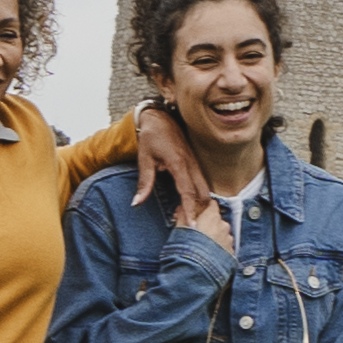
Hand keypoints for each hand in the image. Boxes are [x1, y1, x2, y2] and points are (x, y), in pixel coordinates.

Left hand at [129, 99, 212, 214]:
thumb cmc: (151, 136)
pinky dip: (200, 194)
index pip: (188, 191)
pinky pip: (202, 181)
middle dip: (200, 210)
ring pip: (205, 187)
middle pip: (203, 192)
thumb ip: (144, 182)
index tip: (193, 224)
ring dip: (202, 203)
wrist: (160, 116)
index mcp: (179, 163)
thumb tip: (137, 203)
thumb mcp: (144, 158)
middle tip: (194, 226)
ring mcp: (195, 162)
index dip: (190, 209)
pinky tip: (194, 203)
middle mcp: (191, 164)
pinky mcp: (195, 162)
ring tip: (194, 218)